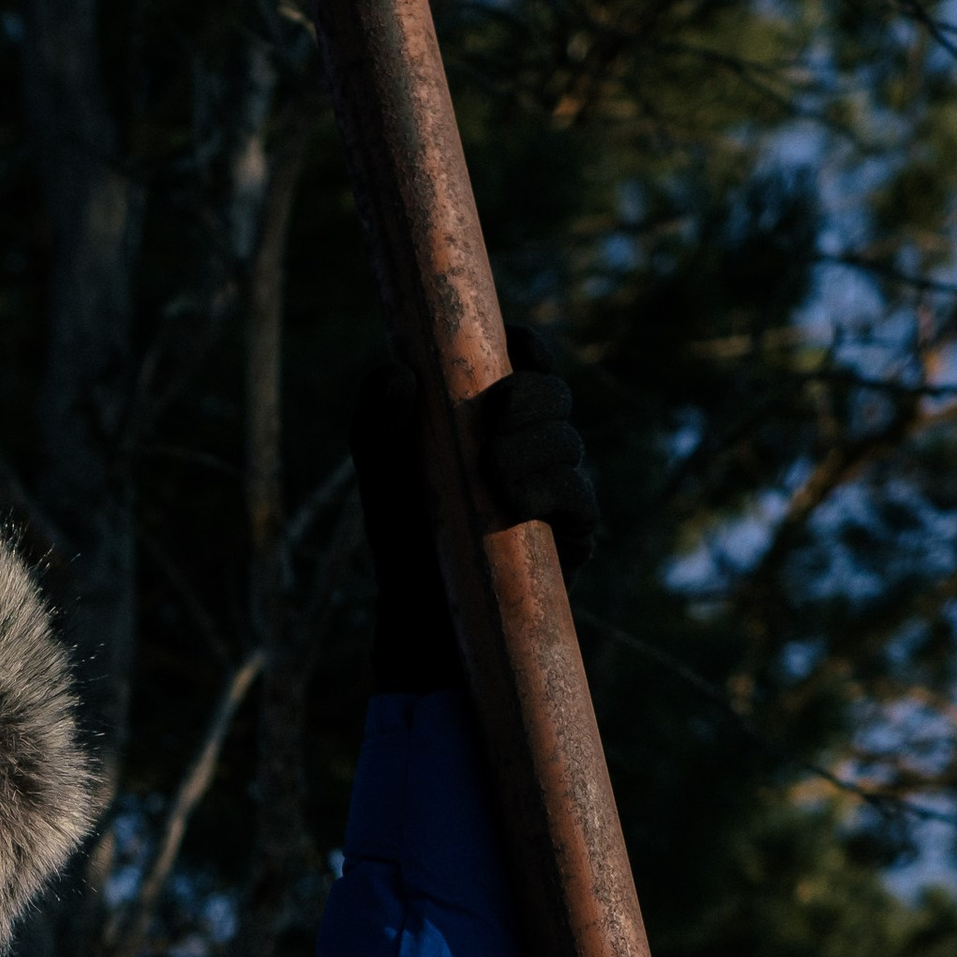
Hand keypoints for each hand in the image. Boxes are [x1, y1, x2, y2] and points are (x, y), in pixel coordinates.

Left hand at [350, 324, 600, 692]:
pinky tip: (515, 500)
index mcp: (496, 416)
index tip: (510, 344)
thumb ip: (375, 421)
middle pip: (555, 395)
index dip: (526, 347)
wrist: (417, 612)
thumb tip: (399, 374)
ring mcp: (557, 486)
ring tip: (491, 469)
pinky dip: (551, 491)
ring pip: (568, 442)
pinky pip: (580, 498)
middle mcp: (534, 444)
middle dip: (531, 395)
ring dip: (532, 446)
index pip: (527, 364)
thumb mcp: (378, 473)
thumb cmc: (402, 533)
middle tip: (494, 413)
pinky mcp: (571, 533)